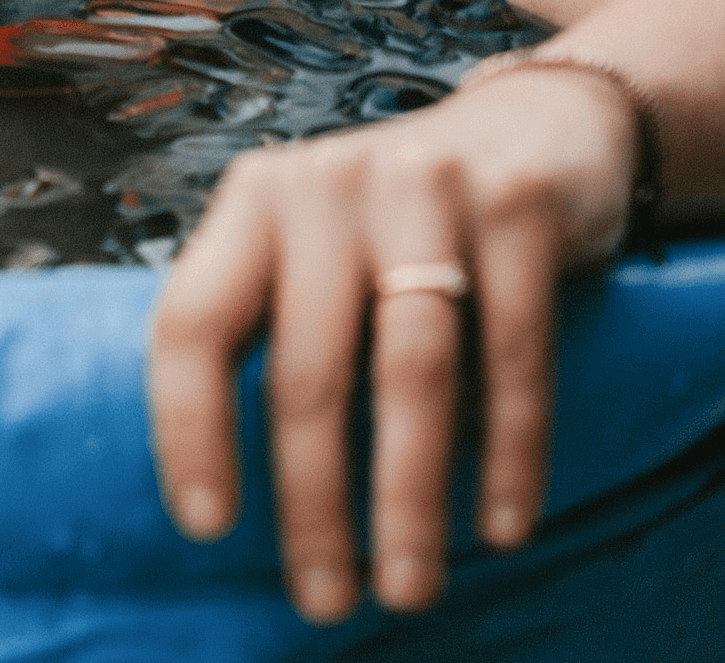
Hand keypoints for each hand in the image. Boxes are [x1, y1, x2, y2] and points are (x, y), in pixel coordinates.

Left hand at [142, 66, 634, 620]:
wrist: (536, 125)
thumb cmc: (397, 221)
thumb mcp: (314, 246)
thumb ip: (272, 326)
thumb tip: (228, 486)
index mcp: (253, 201)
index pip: (192, 321)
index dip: (189, 428)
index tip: (207, 527)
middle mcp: (326, 185)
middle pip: (307, 369)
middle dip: (314, 501)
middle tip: (328, 598)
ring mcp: (425, 188)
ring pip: (411, 371)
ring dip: (410, 496)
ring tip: (411, 586)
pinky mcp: (519, 206)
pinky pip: (513, 352)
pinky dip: (509, 450)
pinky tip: (503, 524)